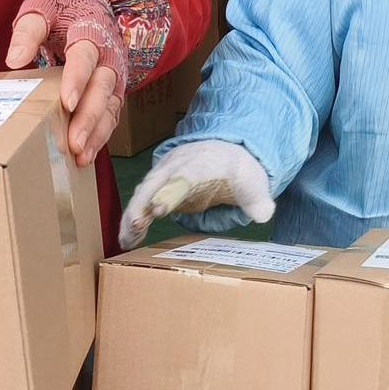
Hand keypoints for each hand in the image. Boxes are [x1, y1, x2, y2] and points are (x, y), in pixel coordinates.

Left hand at [5, 0, 127, 167]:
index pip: (86, 56)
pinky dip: (100, 137)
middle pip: (103, 88)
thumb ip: (29, 31)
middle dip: (90, 117)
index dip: (78, 79)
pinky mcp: (112, 92)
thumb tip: (14, 60)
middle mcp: (108, 56)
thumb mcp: (41, 8)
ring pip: (110, 107)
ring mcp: (113, 76)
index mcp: (90, 31)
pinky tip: (85, 157)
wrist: (89, 4)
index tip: (67, 103)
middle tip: (74, 142)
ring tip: (81, 157)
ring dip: (98, 133)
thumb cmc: (60, 8)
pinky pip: (110, 117)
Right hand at [118, 140, 273, 249]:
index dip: (171, 191)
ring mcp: (165, 174)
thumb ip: (258, 199)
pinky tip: (127, 239)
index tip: (160, 208)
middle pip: (156, 183)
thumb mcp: (254, 182)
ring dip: (132, 215)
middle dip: (142, 203)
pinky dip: (133, 219)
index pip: (185, 175)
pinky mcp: (159, 187)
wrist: (225, 150)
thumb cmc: (238, 169)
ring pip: (143, 193)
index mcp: (203, 163)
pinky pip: (142, 203)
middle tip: (134, 225)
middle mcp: (178, 165)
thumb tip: (263, 213)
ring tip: (125, 239)